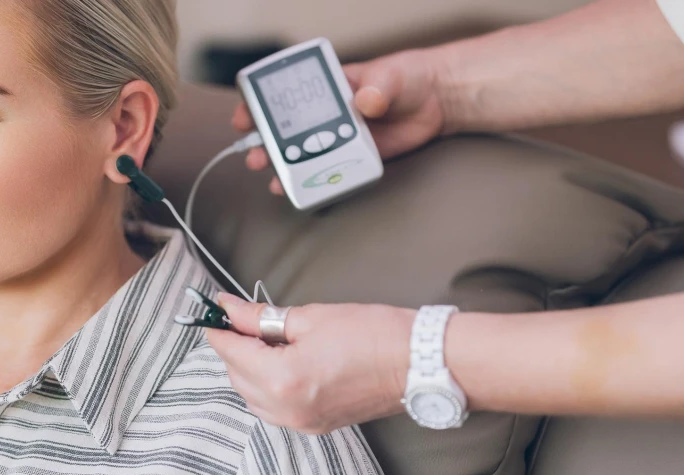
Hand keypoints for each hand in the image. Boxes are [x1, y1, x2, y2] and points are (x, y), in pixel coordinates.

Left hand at [203, 294, 415, 433]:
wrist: (419, 364)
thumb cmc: (374, 335)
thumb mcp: (311, 317)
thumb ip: (262, 317)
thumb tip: (231, 310)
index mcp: (282, 379)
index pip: (231, 352)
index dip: (220, 327)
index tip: (216, 311)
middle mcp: (286, 409)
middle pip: (237, 376)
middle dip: (234, 347)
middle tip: (242, 319)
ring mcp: (301, 422)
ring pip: (252, 396)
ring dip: (248, 369)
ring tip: (263, 340)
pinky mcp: (315, 426)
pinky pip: (273, 409)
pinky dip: (266, 387)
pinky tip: (280, 364)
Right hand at [232, 48, 448, 195]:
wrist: (438, 101)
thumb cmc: (408, 77)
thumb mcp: (390, 76)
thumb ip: (377, 87)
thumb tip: (365, 102)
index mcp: (327, 87)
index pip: (285, 95)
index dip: (260, 105)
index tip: (246, 117)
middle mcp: (327, 114)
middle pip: (287, 129)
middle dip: (266, 143)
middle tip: (256, 155)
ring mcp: (339, 136)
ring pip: (304, 153)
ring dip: (285, 167)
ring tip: (273, 179)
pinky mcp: (355, 155)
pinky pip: (332, 170)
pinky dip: (316, 181)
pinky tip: (304, 190)